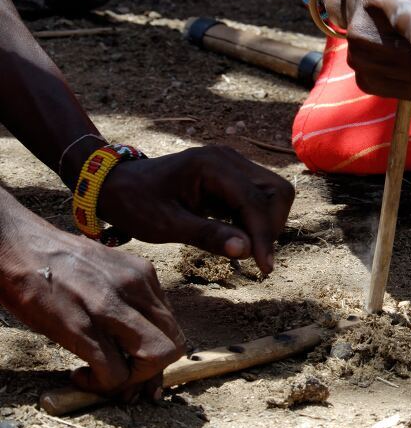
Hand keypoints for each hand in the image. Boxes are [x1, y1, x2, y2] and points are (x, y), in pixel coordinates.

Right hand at [0, 201, 184, 398]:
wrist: (15, 243)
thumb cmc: (57, 262)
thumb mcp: (108, 271)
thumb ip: (130, 298)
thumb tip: (139, 338)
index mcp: (144, 275)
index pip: (173, 326)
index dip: (160, 354)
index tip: (136, 364)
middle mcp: (135, 288)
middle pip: (174, 345)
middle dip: (153, 372)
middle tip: (124, 378)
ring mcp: (109, 306)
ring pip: (155, 359)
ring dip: (133, 381)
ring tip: (103, 378)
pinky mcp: (80, 326)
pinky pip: (114, 372)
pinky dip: (102, 385)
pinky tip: (79, 375)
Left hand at [97, 145, 294, 273]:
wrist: (116, 184)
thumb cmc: (135, 203)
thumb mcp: (165, 225)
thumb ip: (207, 236)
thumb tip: (247, 251)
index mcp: (212, 165)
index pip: (256, 201)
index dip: (265, 236)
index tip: (264, 268)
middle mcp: (229, 158)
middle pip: (278, 192)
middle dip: (272, 226)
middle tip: (254, 257)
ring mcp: (233, 164)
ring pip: (275, 194)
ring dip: (268, 223)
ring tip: (245, 247)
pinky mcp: (233, 175)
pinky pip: (261, 197)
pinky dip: (258, 220)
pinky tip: (239, 237)